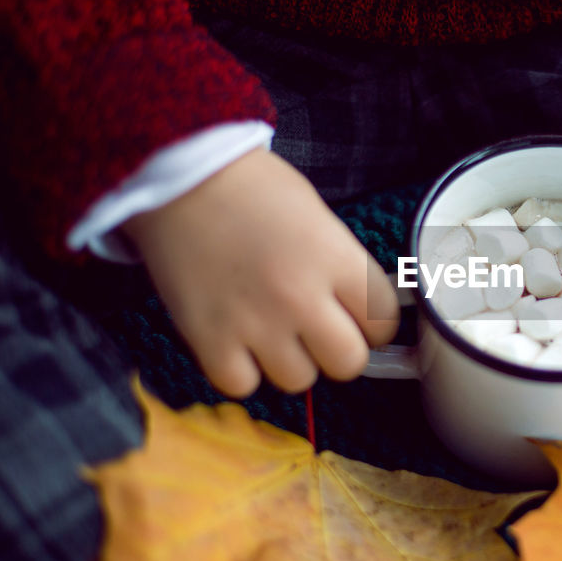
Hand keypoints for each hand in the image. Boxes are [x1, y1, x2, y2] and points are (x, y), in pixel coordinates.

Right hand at [123, 149, 398, 396]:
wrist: (178, 176)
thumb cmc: (251, 188)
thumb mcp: (318, 217)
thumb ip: (343, 266)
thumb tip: (362, 308)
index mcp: (335, 258)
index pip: (383, 321)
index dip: (373, 322)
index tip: (358, 317)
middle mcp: (301, 296)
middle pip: (348, 363)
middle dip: (338, 349)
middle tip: (319, 331)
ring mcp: (254, 322)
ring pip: (298, 380)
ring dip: (289, 361)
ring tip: (271, 330)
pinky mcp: (209, 339)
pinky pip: (243, 385)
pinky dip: (241, 370)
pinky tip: (236, 341)